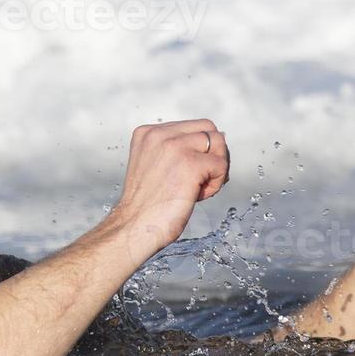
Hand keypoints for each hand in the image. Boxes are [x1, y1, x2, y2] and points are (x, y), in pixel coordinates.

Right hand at [107, 119, 229, 261]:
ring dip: (215, 168)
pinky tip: (198, 196)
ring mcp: (174, 147)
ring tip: (197, 188)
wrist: (133, 228)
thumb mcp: (153, 165)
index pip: (192, 126)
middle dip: (212, 154)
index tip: (188, 173)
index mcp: (148, 133)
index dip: (199, 150)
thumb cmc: (145, 206)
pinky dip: (216, 183)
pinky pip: (221, 165)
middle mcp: (159, 134)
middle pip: (208, 129)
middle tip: (200, 179)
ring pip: (218, 142)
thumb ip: (172, 150)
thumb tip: (212, 143)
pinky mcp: (190, 163)